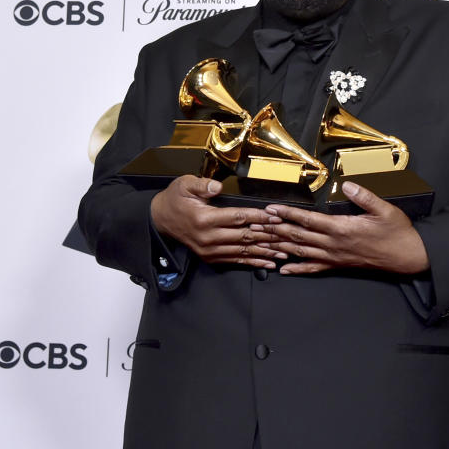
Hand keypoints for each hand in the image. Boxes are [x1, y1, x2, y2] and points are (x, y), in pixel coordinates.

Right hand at [150, 175, 285, 268]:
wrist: (160, 219)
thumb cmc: (175, 199)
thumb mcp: (184, 185)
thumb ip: (202, 185)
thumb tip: (217, 186)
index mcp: (204, 219)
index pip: (238, 217)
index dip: (258, 217)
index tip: (275, 216)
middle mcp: (208, 238)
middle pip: (244, 237)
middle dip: (268, 236)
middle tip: (287, 235)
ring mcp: (209, 250)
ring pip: (243, 251)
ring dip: (265, 252)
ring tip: (284, 252)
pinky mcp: (210, 257)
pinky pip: (236, 261)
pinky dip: (253, 262)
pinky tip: (268, 263)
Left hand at [255, 181, 429, 275]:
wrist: (407, 256)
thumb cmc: (396, 231)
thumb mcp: (384, 209)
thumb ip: (364, 196)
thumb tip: (348, 184)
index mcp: (342, 228)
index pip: (308, 220)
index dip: (287, 214)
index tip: (270, 209)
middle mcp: (333, 244)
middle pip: (297, 236)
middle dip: (274, 230)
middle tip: (254, 226)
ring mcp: (334, 257)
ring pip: (301, 252)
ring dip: (279, 247)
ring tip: (261, 243)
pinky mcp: (338, 265)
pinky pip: (314, 268)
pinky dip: (297, 269)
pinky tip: (283, 270)